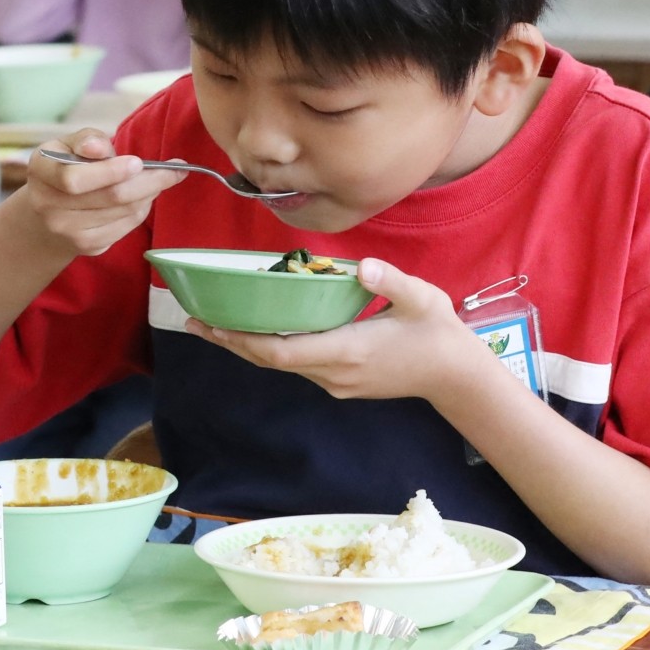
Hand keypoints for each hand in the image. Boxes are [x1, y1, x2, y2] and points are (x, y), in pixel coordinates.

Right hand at [22, 128, 180, 256]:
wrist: (44, 217)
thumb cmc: (63, 168)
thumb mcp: (67, 145)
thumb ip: (87, 140)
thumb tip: (101, 149)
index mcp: (40, 171)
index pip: (74, 178)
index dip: (110, 171)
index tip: (138, 162)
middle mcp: (48, 206)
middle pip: (110, 197)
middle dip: (149, 181)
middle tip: (174, 169)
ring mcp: (68, 232)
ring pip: (124, 211)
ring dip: (150, 193)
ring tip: (161, 178)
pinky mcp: (88, 246)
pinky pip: (126, 226)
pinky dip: (142, 208)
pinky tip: (144, 196)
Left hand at [188, 259, 493, 402]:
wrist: (456, 378)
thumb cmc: (439, 334)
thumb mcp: (422, 299)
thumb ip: (391, 282)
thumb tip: (362, 267)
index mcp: (348, 351)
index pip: (282, 351)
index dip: (243, 339)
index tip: (212, 324)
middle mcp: (334, 373)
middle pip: (271, 360)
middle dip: (231, 341)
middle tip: (194, 321)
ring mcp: (336, 382)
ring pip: (281, 365)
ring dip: (247, 346)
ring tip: (213, 324)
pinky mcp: (341, 382)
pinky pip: (296, 365)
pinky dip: (271, 348)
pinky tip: (257, 331)